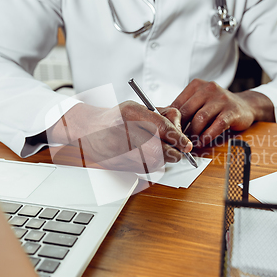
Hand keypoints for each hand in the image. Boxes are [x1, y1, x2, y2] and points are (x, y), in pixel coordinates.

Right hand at [48, 101, 192, 172]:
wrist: (88, 130)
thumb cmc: (116, 118)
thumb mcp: (139, 107)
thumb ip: (162, 116)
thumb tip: (181, 133)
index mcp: (130, 112)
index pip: (161, 127)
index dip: (178, 138)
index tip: (187, 145)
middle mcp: (123, 131)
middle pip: (159, 150)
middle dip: (173, 152)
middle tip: (178, 151)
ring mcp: (118, 151)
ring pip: (154, 163)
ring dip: (162, 159)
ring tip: (157, 150)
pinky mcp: (117, 165)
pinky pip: (144, 170)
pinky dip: (150, 165)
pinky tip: (144, 156)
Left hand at [171, 79, 274, 146]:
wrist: (245, 105)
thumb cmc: (217, 106)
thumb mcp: (199, 102)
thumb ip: (184, 108)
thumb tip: (162, 119)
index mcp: (196, 85)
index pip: (178, 104)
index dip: (171, 121)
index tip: (168, 132)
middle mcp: (208, 89)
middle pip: (187, 111)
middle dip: (180, 129)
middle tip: (177, 140)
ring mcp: (221, 98)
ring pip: (200, 118)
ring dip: (194, 134)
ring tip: (190, 143)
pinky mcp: (232, 110)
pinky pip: (217, 125)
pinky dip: (208, 135)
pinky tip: (203, 141)